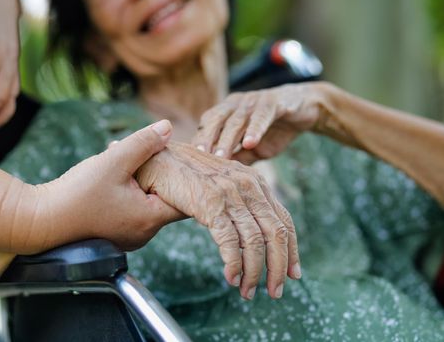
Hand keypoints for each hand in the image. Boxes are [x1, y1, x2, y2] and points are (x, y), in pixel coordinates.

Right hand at [0, 120, 183, 253]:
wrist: (39, 221)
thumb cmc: (76, 195)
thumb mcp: (113, 161)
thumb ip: (144, 143)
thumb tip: (168, 128)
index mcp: (150, 219)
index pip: (185, 198)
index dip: (185, 174)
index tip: (181, 155)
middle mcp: (145, 233)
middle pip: (167, 198)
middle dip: (160, 171)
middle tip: (152, 149)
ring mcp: (130, 235)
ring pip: (148, 200)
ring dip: (141, 178)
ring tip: (124, 158)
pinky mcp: (116, 232)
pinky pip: (133, 208)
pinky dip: (129, 189)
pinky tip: (113, 173)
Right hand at [136, 142, 300, 299]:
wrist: (157, 158)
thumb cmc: (186, 174)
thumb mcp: (222, 185)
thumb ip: (239, 204)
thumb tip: (250, 238)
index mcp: (255, 182)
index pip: (284, 221)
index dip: (292, 250)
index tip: (293, 274)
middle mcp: (248, 186)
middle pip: (277, 234)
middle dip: (279, 268)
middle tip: (275, 292)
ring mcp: (230, 194)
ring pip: (255, 242)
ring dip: (254, 273)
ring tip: (248, 292)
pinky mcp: (210, 203)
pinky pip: (230, 242)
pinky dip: (234, 265)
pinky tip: (231, 278)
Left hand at [193, 82, 328, 163]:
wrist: (304, 109)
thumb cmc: (273, 129)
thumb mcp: (252, 149)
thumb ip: (236, 159)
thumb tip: (217, 179)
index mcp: (226, 113)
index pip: (206, 126)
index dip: (197, 142)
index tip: (187, 162)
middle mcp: (235, 104)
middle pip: (215, 121)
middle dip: (205, 140)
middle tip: (197, 159)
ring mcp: (253, 101)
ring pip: (236, 120)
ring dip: (227, 139)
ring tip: (220, 157)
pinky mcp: (273, 102)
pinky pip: (262, 116)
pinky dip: (255, 129)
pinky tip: (250, 143)